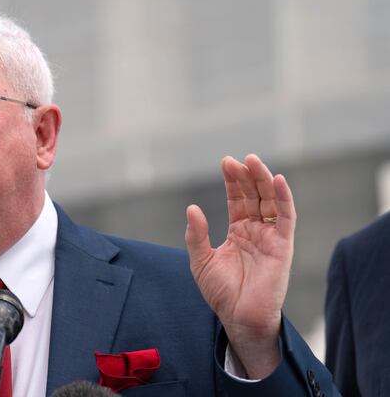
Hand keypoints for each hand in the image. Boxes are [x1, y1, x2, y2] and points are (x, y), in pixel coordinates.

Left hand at [185, 154, 295, 378]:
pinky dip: (284, 197)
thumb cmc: (221, 293)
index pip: (238, 199)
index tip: (226, 162)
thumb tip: (192, 207)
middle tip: (235, 159)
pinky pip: (286, 217)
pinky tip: (277, 180)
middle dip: (246, 176)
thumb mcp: (201, 261)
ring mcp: (270, 237)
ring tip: (252, 161)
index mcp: (238, 232)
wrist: (238, 317)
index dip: (233, 181)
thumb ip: (196, 235)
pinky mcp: (283, 246)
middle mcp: (256, 231)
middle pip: (254, 195)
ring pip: (270, 201)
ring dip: (263, 180)